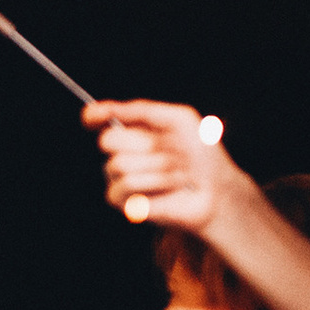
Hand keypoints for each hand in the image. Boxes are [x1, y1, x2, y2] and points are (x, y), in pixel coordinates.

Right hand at [84, 100, 250, 232]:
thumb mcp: (179, 119)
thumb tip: (97, 108)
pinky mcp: (123, 202)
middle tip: (171, 150)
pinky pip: (126, 184)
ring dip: (159, 165)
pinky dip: (156, 182)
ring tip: (177, 171)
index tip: (92, 116)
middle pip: (108, 140)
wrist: (216, 187)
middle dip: (145, 143)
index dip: (94, 115)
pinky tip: (170, 186)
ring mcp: (118, 178)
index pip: (99, 119)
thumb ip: (140, 110)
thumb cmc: (201, 153)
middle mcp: (120, 153)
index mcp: (132, 130)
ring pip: (120, 164)